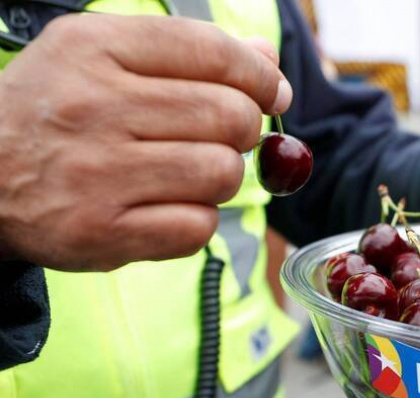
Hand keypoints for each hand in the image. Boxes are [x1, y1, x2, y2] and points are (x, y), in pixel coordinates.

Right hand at [0, 15, 290, 271]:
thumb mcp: (100, 56)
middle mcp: (94, 107)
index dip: (259, 75)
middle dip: (244, 130)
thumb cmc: (54, 112)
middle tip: (225, 136)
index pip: (211, 52)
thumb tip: (266, 58)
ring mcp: (96, 174)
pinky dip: (198, 221)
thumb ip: (185, 52)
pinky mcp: (102, 232)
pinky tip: (171, 208)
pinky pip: (197, 227)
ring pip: (221, 173)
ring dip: (222, 177)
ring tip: (192, 173)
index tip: (272, 92)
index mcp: (94, 49)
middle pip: (229, 117)